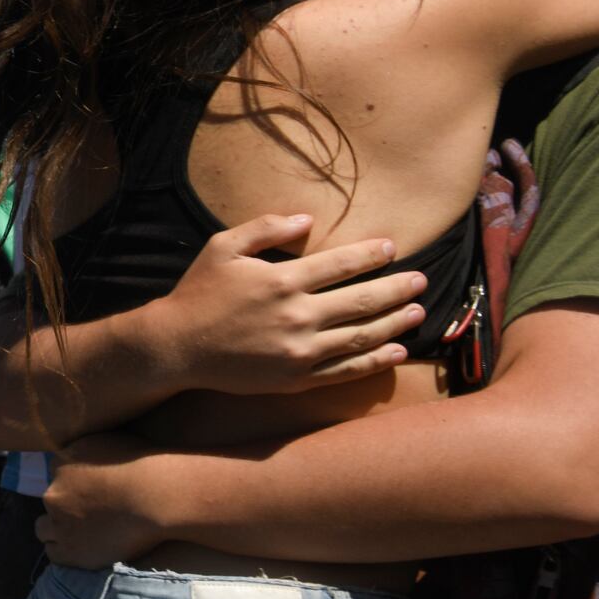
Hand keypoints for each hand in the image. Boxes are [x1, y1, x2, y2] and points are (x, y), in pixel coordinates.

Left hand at [37, 435, 165, 567]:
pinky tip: (82, 548)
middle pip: (51, 500)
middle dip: (66, 505)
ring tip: (81, 533)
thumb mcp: (108, 439)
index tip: (92, 489)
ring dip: (58, 529)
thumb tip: (85, 456)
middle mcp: (53, 493)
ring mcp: (60, 524)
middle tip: (92, 511)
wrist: (155, 497)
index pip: (56, 473)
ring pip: (43, 529)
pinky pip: (54, 553)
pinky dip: (65, 551)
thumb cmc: (142, 464)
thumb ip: (87, 450)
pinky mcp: (70, 551)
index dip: (74, 483)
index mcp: (61, 463)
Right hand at [141, 213, 427, 393]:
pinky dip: (375, 361)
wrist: (177, 346)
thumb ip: (266, 228)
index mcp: (282, 281)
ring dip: (395, 324)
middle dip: (396, 289)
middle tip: (421, 280)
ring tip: (418, 313)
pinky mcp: (295, 379)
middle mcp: (297, 316)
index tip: (392, 248)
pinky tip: (396, 351)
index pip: (341, 265)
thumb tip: (307, 220)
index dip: (371, 255)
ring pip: (361, 337)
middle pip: (362, 301)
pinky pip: (345, 371)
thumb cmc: (199, 292)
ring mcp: (299, 352)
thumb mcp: (223, 246)